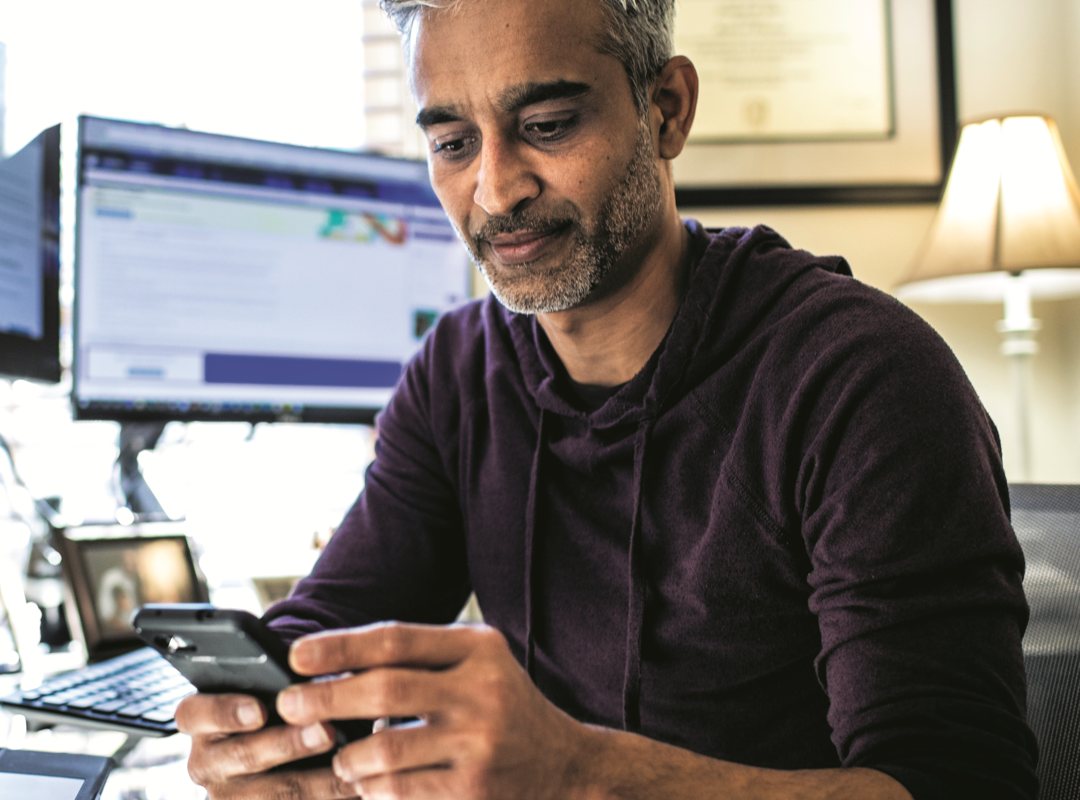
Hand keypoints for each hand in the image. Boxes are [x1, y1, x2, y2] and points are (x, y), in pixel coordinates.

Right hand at [175, 691, 358, 798]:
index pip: (195, 712)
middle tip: (327, 730)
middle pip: (244, 755)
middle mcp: (205, 761)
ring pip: (273, 793)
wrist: (286, 744)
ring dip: (316, 781)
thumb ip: (283, 684)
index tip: (259, 710)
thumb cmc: (279, 702)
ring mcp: (228, 796)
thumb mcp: (270, 687)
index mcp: (200, 718)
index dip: (225, 711)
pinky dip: (328, 797)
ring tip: (351, 766)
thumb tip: (319, 680)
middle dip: (290, 743)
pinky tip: (357, 788)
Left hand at [278, 622, 595, 799]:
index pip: (397, 640)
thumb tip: (335, 663)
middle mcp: (482, 690)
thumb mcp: (478, 663)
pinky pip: (400, 789)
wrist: (566, 765)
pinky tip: (365, 783)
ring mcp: (479, 742)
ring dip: (347, 755)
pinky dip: (371, 787)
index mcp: (479, 648)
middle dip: (326, 697)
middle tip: (288, 704)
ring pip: (385, 749)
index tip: (296, 656)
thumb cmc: (504, 705)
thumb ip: (422, 658)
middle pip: (384, 690)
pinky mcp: (473, 789)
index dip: (340, 646)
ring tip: (339, 755)